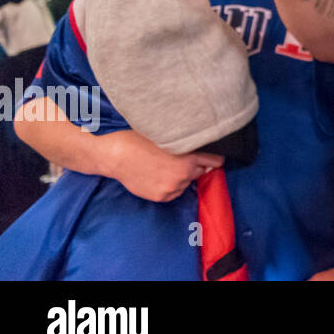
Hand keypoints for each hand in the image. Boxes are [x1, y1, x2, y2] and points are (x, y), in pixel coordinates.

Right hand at [105, 130, 223, 202]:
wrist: (117, 155)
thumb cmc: (142, 140)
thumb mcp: (170, 137)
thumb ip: (188, 143)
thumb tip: (202, 146)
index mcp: (190, 157)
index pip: (216, 162)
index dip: (215, 158)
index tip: (214, 158)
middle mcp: (184, 174)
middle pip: (201, 172)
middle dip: (195, 166)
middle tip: (182, 159)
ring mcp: (173, 187)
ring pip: (186, 183)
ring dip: (181, 177)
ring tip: (165, 167)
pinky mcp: (161, 197)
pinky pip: (174, 193)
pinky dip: (170, 186)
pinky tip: (158, 176)